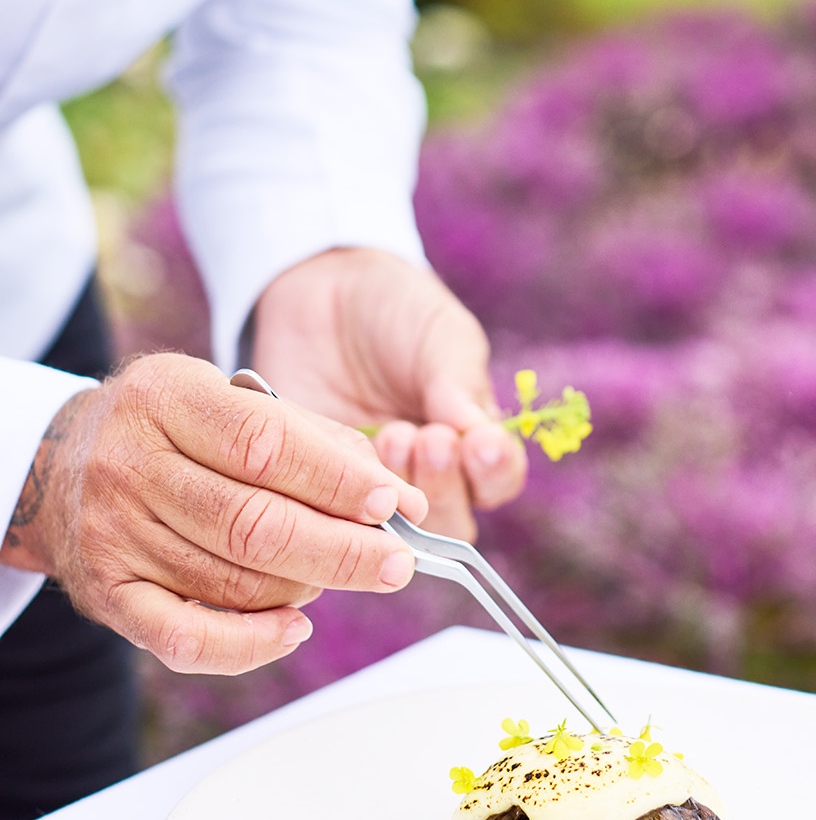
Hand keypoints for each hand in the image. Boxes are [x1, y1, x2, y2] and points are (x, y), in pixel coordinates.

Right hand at [2, 354, 427, 673]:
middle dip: (342, 549)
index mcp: (167, 398)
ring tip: (345, 576)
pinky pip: (184, 637)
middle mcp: (132, 464)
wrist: (58, 463)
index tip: (393, 502)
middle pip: (254, 523)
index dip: (337, 479)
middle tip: (399, 562)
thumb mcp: (227, 398)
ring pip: (231, 581)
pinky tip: (295, 629)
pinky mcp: (107, 593)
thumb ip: (312, 439)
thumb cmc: (170, 426)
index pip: (265, 443)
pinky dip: (249, 643)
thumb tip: (399, 497)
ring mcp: (115, 533)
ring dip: (306, 587)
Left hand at [253, 249, 526, 540]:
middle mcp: (423, 474)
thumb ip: (460, 385)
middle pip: (450, 524)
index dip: (494, 471)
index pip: (497, 480)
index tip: (480, 443)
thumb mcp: (440, 335)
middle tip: (429, 438)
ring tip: (392, 434)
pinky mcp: (315, 483)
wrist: (320, 286)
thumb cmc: (395, 310)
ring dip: (401, 490)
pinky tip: (345, 451)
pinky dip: (342, 492)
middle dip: (445, 487)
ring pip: (396, 532)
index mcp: (468, 438)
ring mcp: (368, 485)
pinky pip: (330, 512)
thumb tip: (482, 438)